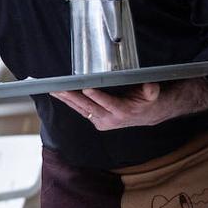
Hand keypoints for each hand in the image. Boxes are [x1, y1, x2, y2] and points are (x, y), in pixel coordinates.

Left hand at [51, 79, 207, 130]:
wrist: (146, 114)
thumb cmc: (147, 100)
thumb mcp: (153, 93)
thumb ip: (151, 90)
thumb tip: (150, 86)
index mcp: (123, 111)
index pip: (108, 103)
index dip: (98, 96)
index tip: (87, 88)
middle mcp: (110, 118)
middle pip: (89, 106)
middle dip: (73, 96)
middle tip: (60, 88)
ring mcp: (101, 120)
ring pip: (81, 109)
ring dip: (66, 99)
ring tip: (54, 89)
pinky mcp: (95, 120)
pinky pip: (80, 110)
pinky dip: (68, 102)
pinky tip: (58, 93)